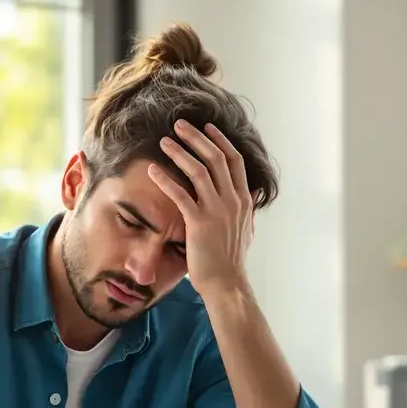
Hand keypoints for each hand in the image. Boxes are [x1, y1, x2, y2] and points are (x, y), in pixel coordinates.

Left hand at [148, 119, 254, 295]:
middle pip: (216, 157)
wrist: (226, 283)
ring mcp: (217, 210)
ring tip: (164, 141)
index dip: (220, 140)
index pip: (234, 160)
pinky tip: (152, 171)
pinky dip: (165, 179)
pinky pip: (180, 194)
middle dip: (197, 137)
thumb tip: (254, 194)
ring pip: (198, 170)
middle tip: (179, 125)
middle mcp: (232, 200)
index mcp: (243, 200)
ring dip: (180, 152)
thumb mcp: (246, 229)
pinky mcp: (199, 222)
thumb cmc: (231, 260)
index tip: (206, 127)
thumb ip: (248, 209)